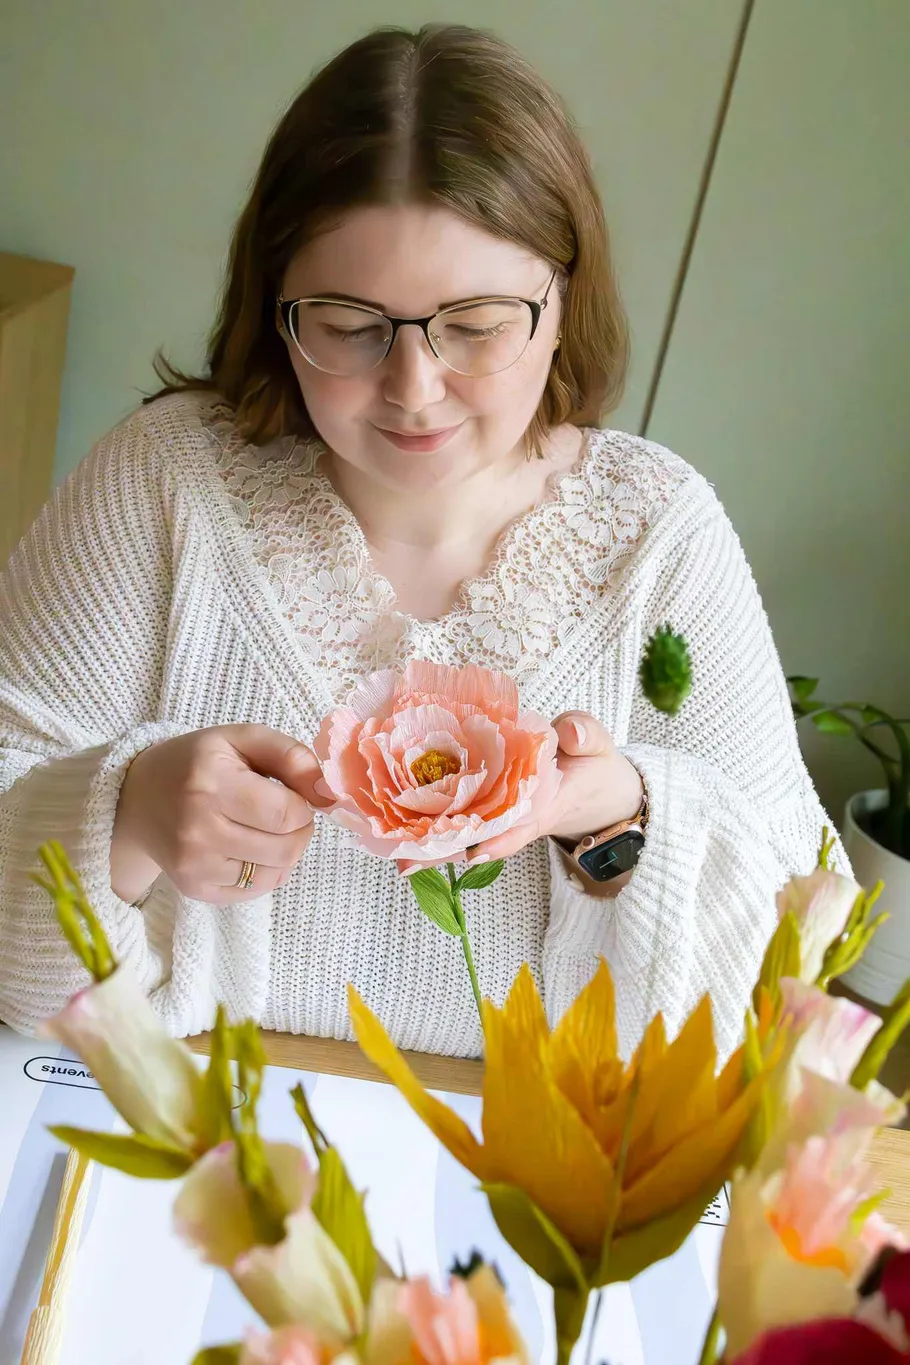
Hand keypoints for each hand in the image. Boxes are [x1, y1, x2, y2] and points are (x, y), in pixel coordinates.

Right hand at [112, 724, 326, 903]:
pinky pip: (256, 890)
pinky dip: (266, 870)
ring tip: (264, 829)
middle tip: (283, 813)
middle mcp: (198, 828)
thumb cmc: (197, 763)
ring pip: (276, 872)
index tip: (290, 794)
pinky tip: (249, 848)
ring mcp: (194, 865)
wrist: (138, 799)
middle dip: (299, 829)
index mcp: (211, 782)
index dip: (302, 805)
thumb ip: (291, 756)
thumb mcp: (241, 739)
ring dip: (284, 851)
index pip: (287, 812)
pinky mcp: (195, 889)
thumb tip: (329, 794)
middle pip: (286, 847)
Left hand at [396, 711, 642, 873]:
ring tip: (394, 856)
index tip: (473, 853)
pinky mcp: (493, 810)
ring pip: (466, 835)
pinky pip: (464, 821)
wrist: (597, 788)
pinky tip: (402, 830)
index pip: (521, 824)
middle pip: (480, 839)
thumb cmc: (593, 764)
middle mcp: (521, 817)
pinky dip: (437, 826)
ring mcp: (505, 817)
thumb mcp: (598, 745)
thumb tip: (569, 733)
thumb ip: (586, 735)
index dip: (499, 838)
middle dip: (446, 852)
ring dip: (434, 846)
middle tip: (406, 864)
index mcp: (548, 802)